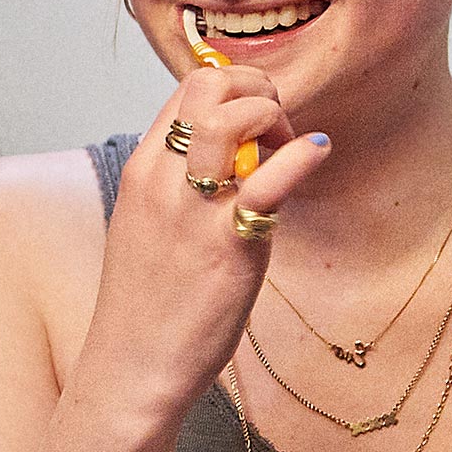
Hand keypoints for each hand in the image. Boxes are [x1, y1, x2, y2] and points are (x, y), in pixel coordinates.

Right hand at [80, 64, 331, 418]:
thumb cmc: (148, 303)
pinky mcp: (229, 244)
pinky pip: (271, 180)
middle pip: (204, 86)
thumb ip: (180, 187)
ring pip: (230, 118)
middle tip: (276, 128)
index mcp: (141, 172)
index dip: (231, 88)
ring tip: (288, 145)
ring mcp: (193, 210)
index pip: (183, 92)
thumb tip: (228, 160)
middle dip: (253, 88)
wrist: (133, 365)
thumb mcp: (150, 228)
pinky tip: (318, 152)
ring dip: (272, 115)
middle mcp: (161, 181)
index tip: (256, 120)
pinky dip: (304, 154)